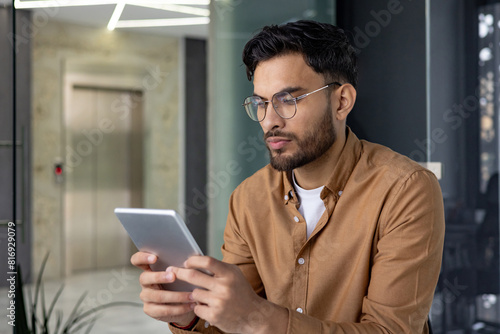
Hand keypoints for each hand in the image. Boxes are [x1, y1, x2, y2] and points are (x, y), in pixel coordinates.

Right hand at [130, 252, 196, 325]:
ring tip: (191, 295)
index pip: (137, 260)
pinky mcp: (150, 310)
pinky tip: (189, 305)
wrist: (184, 303)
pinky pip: (163, 310)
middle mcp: (145, 282)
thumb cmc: (182, 283)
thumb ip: (181, 264)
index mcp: (150, 268)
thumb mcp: (181, 272)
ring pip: (157, 296)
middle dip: (159, 276)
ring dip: (176, 296)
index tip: (154, 258)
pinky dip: (179, 308)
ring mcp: (146, 296)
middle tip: (173, 276)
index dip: (142, 257)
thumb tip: (191, 257)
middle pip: (144, 278)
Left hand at [171, 256, 287, 333]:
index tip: (186, 262)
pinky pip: (197, 308)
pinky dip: (200, 308)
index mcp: (230, 274)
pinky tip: (210, 308)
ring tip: (207, 297)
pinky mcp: (214, 316)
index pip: (207, 261)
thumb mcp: (234, 275)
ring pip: (194, 294)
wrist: (254, 316)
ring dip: (196, 295)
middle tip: (171, 271)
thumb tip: (195, 260)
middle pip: (194, 276)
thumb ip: (218, 268)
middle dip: (180, 273)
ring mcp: (219, 302)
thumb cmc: (241, 293)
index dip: (193, 260)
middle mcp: (224, 287)